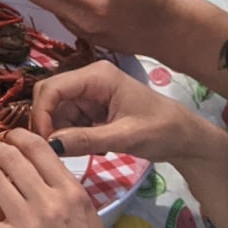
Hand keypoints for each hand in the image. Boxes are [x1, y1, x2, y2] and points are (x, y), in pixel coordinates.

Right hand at [31, 61, 217, 164]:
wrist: (185, 138)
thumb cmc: (161, 131)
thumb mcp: (125, 137)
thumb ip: (86, 139)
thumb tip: (51, 145)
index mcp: (97, 76)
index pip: (53, 88)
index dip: (42, 114)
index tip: (44, 143)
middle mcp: (89, 79)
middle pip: (51, 97)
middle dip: (48, 123)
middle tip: (55, 151)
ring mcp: (90, 93)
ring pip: (57, 111)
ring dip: (61, 132)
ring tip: (84, 151)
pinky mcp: (93, 108)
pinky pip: (69, 120)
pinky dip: (72, 136)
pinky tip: (92, 148)